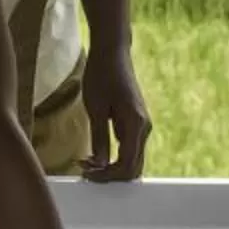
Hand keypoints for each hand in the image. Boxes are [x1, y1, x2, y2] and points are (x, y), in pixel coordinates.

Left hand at [79, 36, 150, 182]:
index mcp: (136, 124)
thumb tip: (100, 165)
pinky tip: (94, 153)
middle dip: (109, 175)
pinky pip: (128, 150)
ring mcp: (142, 126)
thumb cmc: (101, 76)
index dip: (106, 176)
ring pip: (132, 161)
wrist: (112, 52)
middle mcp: (144, 128)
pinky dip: (113, 157)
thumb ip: (99, 139)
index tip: (86, 173)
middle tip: (84, 169)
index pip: (127, 165)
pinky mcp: (135, 124)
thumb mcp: (95, 109)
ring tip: (86, 162)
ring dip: (111, 167)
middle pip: (133, 168)